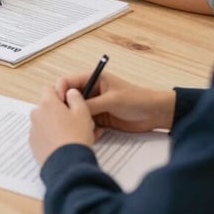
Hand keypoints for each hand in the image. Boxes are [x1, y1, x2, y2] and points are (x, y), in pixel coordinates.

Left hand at [29, 86, 94, 167]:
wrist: (68, 165)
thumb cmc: (76, 137)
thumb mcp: (83, 112)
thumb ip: (76, 97)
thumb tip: (70, 92)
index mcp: (47, 103)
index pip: (49, 89)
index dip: (60, 94)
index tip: (69, 103)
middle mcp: (37, 114)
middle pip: (47, 107)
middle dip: (58, 112)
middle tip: (74, 121)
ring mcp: (33, 130)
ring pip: (45, 122)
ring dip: (55, 125)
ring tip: (71, 136)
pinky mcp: (34, 144)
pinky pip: (42, 136)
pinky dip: (50, 138)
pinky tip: (63, 145)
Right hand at [54, 71, 176, 132]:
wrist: (156, 114)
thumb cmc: (137, 99)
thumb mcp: (112, 100)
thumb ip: (91, 104)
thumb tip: (71, 108)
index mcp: (93, 79)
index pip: (68, 82)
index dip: (61, 91)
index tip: (58, 102)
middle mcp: (91, 91)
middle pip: (70, 98)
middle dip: (68, 108)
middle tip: (68, 119)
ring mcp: (95, 105)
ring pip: (77, 113)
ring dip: (78, 120)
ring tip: (84, 128)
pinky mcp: (100, 118)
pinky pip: (86, 123)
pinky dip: (87, 129)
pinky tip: (95, 134)